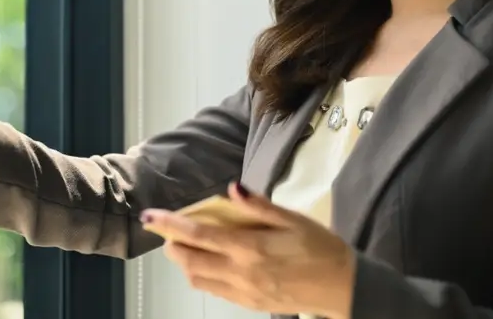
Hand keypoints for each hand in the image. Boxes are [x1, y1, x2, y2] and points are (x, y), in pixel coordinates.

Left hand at [141, 183, 354, 318]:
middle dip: (173, 244)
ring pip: (197, 280)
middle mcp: (241, 273)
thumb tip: (231, 188)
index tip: (150, 216)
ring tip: (188, 244)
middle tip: (171, 229)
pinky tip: (209, 261)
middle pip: (189, 261)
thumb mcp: (293, 219)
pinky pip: (214, 290)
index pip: (199, 236)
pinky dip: (202, 275)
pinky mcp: (249, 304)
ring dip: (184, 261)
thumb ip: (259, 205)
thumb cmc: (320, 247)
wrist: (343, 287)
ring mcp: (243, 292)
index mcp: (250, 248)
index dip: (170, 225)